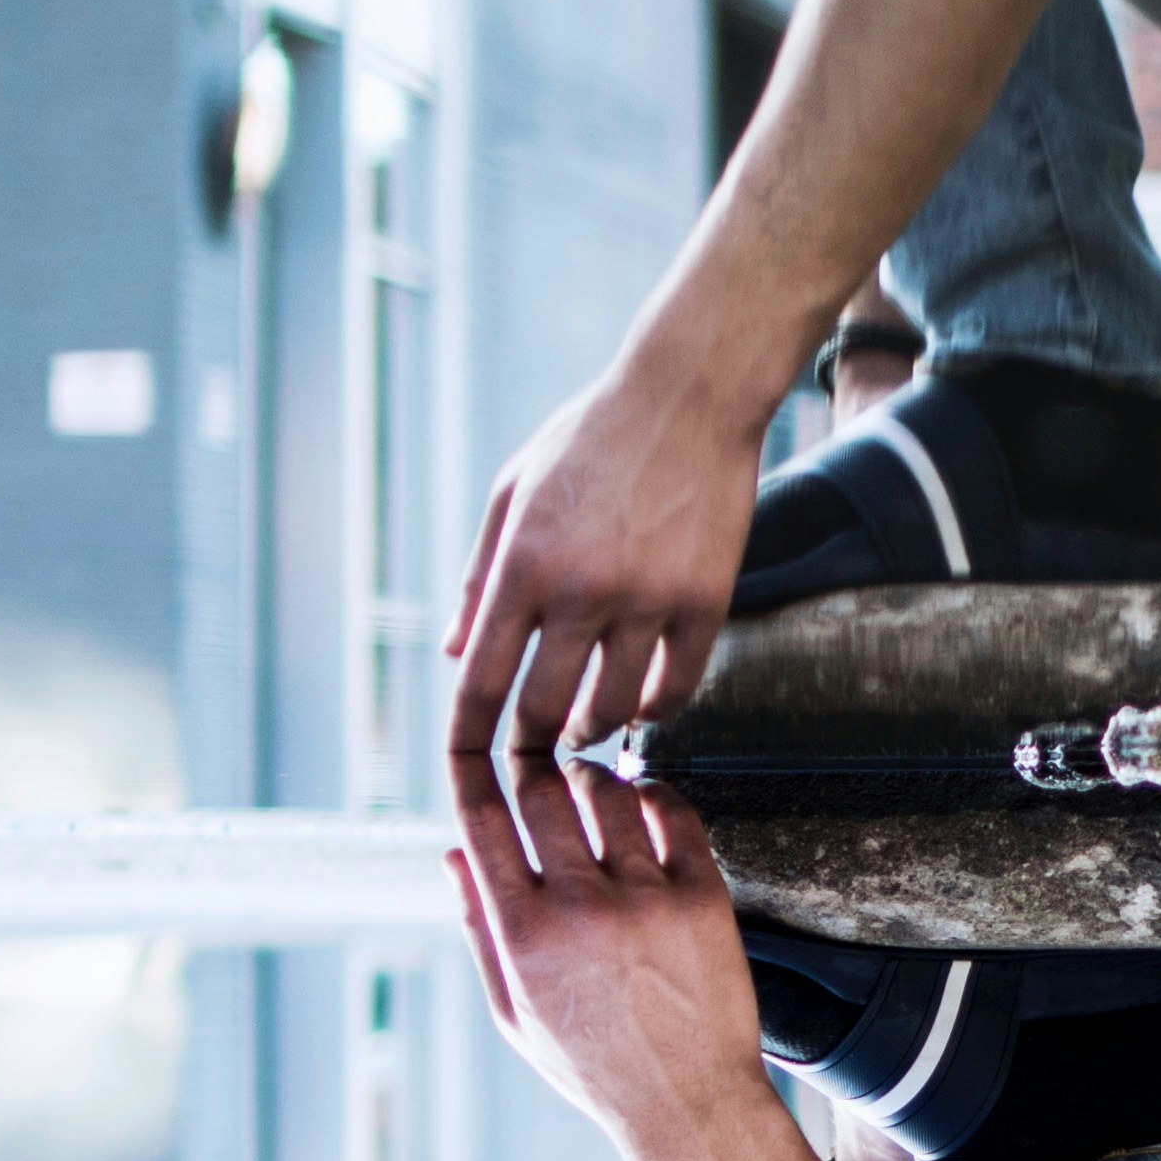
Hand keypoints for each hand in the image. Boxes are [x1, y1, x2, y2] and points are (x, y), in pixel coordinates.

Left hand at [445, 327, 775, 759]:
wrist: (688, 395)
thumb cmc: (592, 437)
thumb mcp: (512, 492)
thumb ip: (478, 576)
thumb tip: (455, 654)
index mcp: (522, 563)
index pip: (481, 680)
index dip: (468, 738)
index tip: (465, 764)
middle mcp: (580, 589)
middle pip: (543, 710)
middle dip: (530, 744)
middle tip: (530, 751)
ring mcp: (647, 599)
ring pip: (611, 708)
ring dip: (591, 728)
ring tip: (586, 724)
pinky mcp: (705, 601)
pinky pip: (676, 687)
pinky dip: (654, 709)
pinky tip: (642, 703)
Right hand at [448, 751, 780, 1160]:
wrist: (687, 1102)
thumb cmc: (594, 1065)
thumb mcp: (513, 1012)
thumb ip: (479, 930)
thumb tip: (452, 855)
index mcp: (523, 935)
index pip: (481, 820)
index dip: (469, 766)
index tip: (470, 743)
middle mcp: (580, 908)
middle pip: (541, 789)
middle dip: (531, 760)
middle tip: (537, 757)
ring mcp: (645, 899)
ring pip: (608, 792)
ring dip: (592, 774)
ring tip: (590, 782)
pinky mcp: (701, 897)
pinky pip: (673, 812)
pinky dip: (652, 792)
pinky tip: (644, 801)